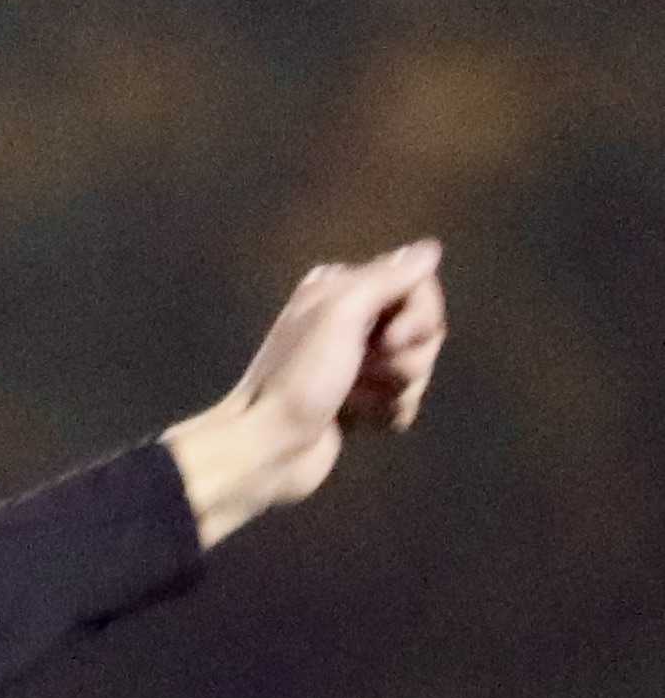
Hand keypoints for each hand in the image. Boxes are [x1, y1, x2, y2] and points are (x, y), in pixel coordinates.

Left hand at [162, 240, 447, 546]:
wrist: (269, 447)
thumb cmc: (301, 377)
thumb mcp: (341, 314)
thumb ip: (387, 278)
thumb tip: (428, 250)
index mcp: (340, 290)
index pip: (416, 285)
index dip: (419, 315)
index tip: (393, 338)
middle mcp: (350, 320)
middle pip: (423, 327)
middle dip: (409, 355)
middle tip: (372, 371)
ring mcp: (357, 364)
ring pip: (417, 366)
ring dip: (398, 388)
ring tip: (360, 400)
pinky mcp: (362, 401)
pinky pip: (405, 400)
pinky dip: (390, 412)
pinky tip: (363, 419)